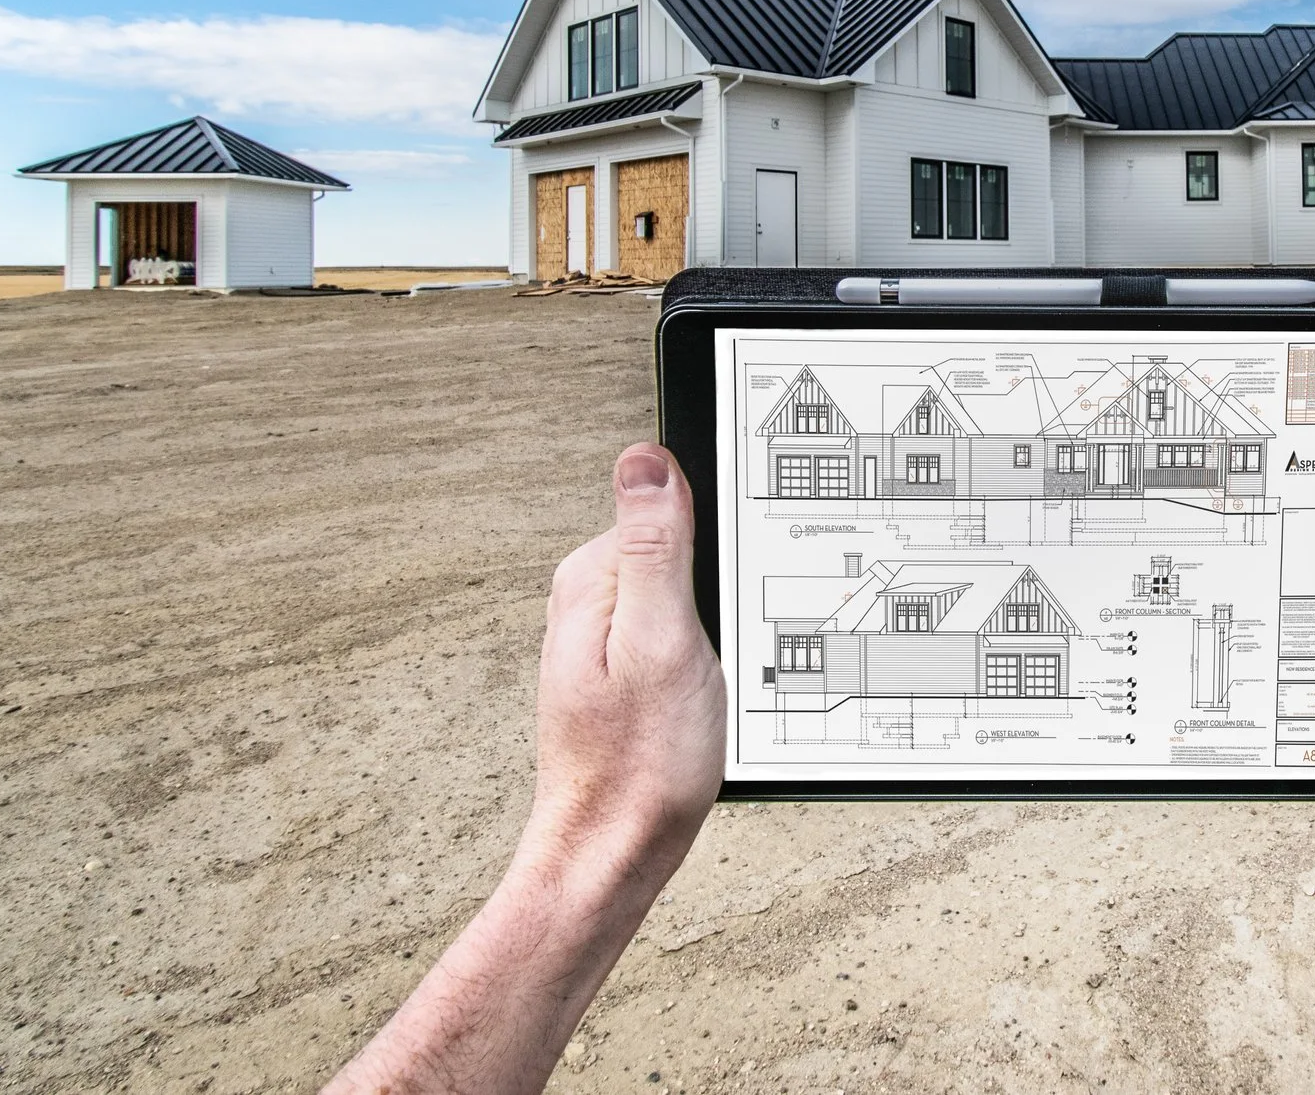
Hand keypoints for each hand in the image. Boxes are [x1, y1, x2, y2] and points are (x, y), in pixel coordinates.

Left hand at [323, 444, 724, 1094]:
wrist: (616, 855)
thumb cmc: (641, 764)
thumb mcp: (663, 642)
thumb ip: (655, 548)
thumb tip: (644, 459)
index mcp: (592, 580)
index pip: (666, 506)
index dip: (714, 541)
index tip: (725, 596)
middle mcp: (589, 601)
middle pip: (680, 550)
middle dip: (716, 589)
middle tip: (716, 652)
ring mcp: (605, 637)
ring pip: (687, 595)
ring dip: (715, 629)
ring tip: (709, 682)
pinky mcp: (626, 669)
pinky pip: (681, 631)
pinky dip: (707, 653)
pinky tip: (705, 696)